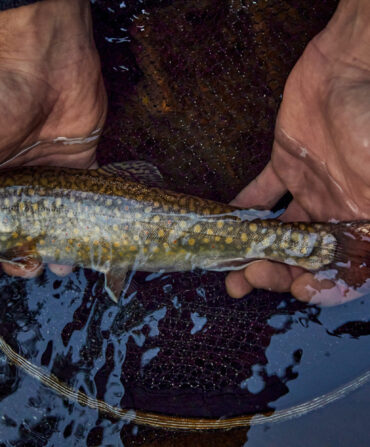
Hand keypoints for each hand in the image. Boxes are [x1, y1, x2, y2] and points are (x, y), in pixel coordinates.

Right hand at [0, 0, 106, 277]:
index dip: (2, 245)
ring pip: (56, 217)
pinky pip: (85, 194)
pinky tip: (91, 240)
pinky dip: (88, 219)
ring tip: (65, 263)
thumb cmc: (0, 98)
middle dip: (28, 250)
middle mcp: (16, 175)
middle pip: (23, 224)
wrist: (44, 59)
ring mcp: (47, 169)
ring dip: (60, 242)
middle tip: (34, 266)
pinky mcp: (79, 160)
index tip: (11, 262)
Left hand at [226, 0, 369, 305]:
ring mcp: (310, 190)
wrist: (348, 69)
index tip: (298, 290)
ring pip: (280, 232)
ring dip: (255, 251)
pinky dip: (244, 211)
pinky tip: (228, 225)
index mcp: (362, 221)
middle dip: (274, 272)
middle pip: (303, 256)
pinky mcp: (286, 166)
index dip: (323, 287)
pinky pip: (262, 195)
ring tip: (229, 270)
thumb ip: (368, 225)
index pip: (344, 269)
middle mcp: (337, 211)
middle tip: (247, 279)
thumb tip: (366, 266)